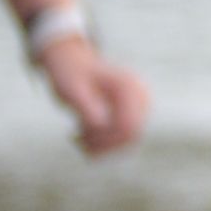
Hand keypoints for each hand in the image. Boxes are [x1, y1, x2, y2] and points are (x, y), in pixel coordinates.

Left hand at [39, 36, 148, 156]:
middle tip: (77, 139)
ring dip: (103, 145)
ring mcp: (141, 104)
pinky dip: (105, 142)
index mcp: (128, 86)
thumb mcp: (71, 90)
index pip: (128, 124)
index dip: (104, 138)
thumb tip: (100, 126)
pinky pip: (126, 136)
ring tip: (78, 138)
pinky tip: (85, 136)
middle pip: (131, 133)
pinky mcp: (135, 112)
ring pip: (130, 138)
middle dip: (103, 143)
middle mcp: (141, 94)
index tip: (78, 137)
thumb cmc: (70, 76)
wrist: (74, 64)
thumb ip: (87, 106)